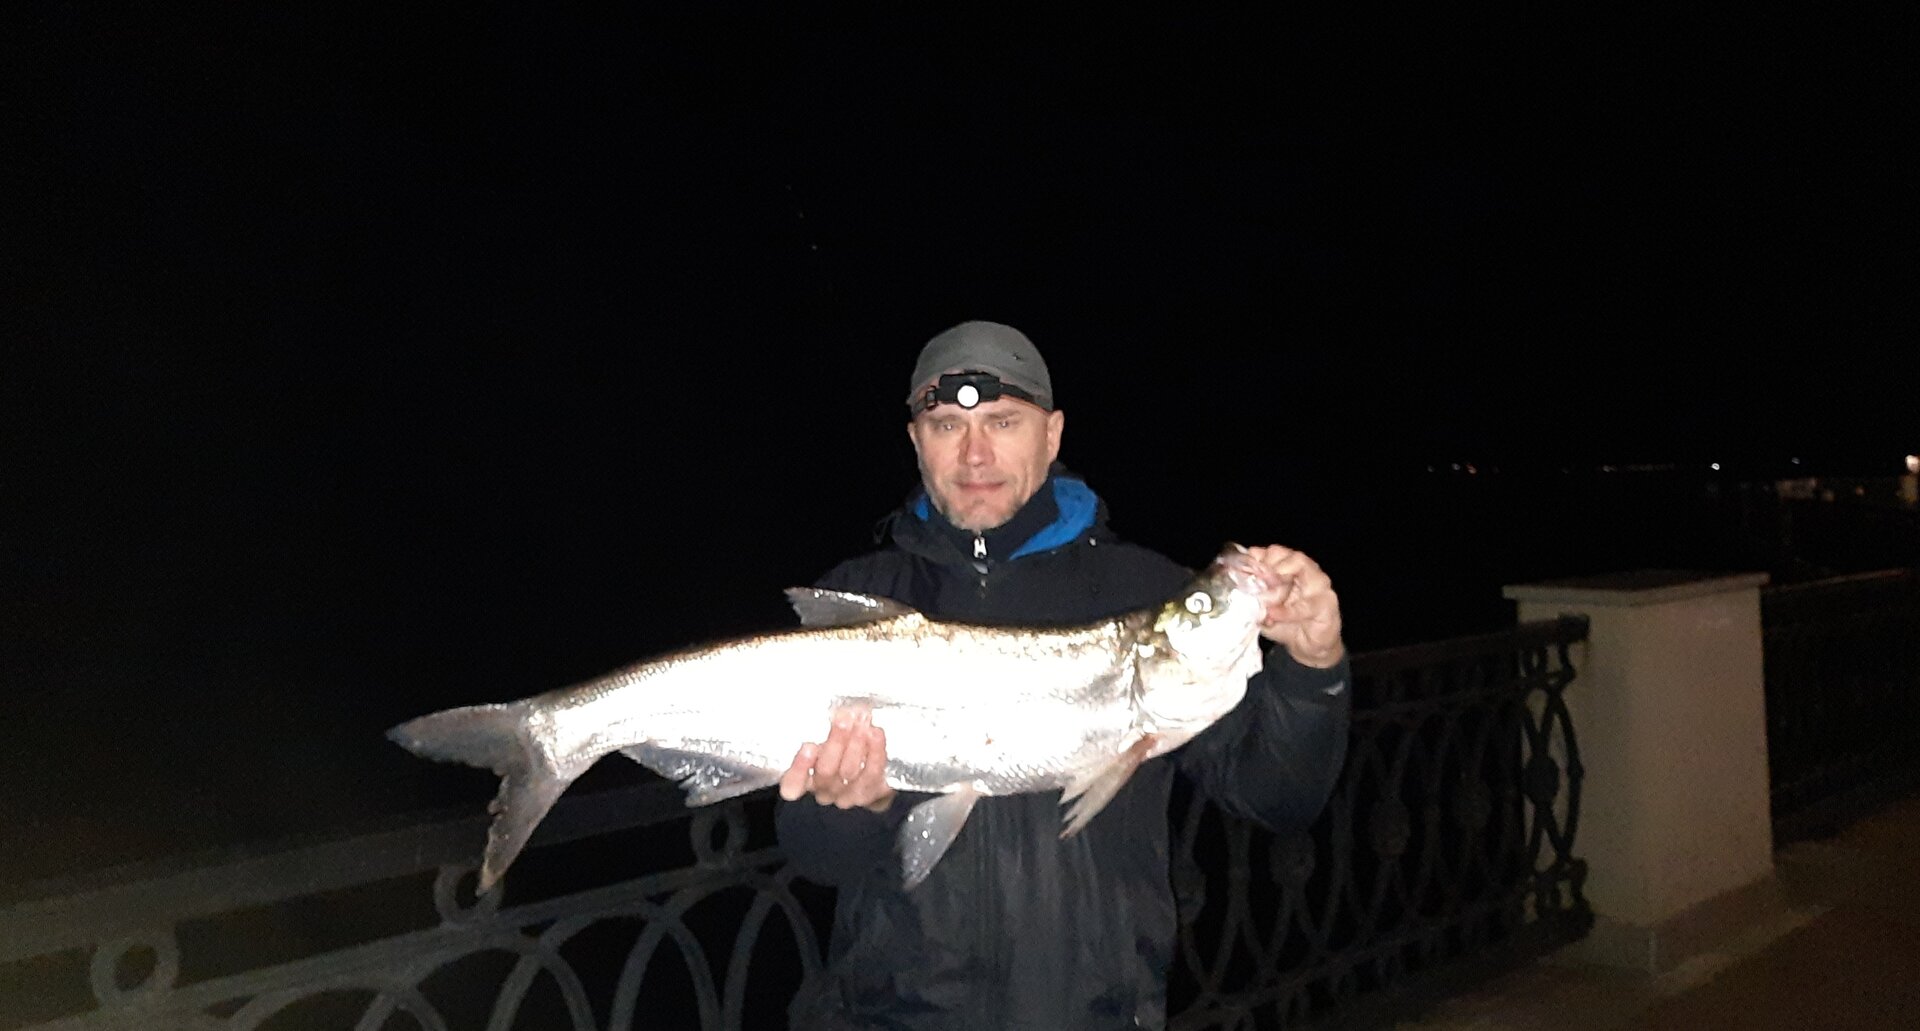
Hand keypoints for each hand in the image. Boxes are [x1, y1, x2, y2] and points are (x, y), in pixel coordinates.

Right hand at [777, 706, 896, 812]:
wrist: (868, 774)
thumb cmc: (839, 751)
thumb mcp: (824, 740)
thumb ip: (822, 731)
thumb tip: (835, 710)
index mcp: (805, 780)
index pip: (792, 785)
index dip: (799, 769)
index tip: (808, 746)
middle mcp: (824, 790)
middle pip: (826, 771)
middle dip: (836, 742)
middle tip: (844, 719)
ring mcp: (847, 795)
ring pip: (850, 771)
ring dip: (856, 743)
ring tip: (862, 722)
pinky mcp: (870, 793)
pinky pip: (873, 774)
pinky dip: (875, 752)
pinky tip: (875, 734)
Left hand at [1243, 545, 1344, 667]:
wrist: (1307, 647)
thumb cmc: (1285, 623)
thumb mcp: (1262, 609)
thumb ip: (1251, 597)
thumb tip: (1232, 589)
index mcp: (1289, 569)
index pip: (1275, 552)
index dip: (1259, 558)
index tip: (1245, 570)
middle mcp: (1306, 571)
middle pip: (1290, 554)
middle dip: (1271, 564)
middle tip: (1258, 579)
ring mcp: (1319, 585)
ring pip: (1303, 567)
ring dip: (1281, 579)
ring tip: (1267, 591)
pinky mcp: (1327, 604)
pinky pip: (1308, 603)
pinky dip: (1288, 610)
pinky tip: (1274, 614)